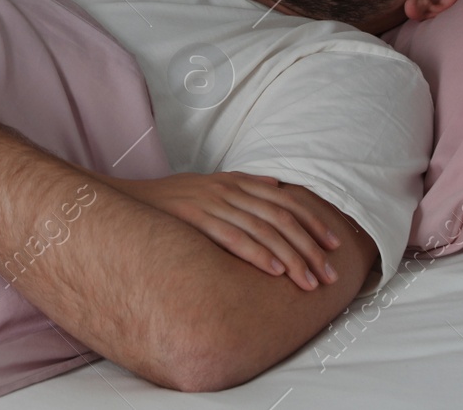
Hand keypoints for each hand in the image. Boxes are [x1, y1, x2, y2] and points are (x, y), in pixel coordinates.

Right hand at [114, 171, 341, 290]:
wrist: (128, 201)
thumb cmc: (173, 201)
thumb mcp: (210, 184)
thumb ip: (244, 185)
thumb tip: (277, 184)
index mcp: (236, 181)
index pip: (287, 201)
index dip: (314, 222)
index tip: (334, 245)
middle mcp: (229, 189)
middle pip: (281, 218)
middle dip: (309, 247)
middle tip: (330, 274)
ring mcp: (213, 202)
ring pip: (263, 230)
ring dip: (291, 257)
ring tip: (308, 281)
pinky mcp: (196, 218)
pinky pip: (233, 237)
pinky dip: (257, 254)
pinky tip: (274, 271)